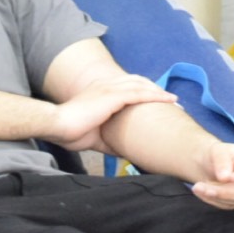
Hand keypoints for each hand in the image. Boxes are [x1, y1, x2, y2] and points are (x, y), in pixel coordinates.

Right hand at [47, 74, 177, 151]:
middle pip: (139, 82)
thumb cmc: (71, 132)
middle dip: (156, 90)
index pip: (129, 86)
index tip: (159, 100)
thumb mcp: (97, 136)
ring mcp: (110, 88)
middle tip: (172, 100)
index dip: (145, 91)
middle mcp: (107, 85)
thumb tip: (126, 150)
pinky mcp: (113, 96)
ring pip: (143, 86)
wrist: (58, 125)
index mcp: (101, 91)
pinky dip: (156, 95)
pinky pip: (140, 93)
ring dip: (160, 92)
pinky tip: (169, 99)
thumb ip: (112, 139)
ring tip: (175, 101)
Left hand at [190, 142, 233, 209]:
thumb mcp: (218, 150)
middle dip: (228, 191)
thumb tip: (225, 177)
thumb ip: (222, 161)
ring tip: (198, 187)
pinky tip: (204, 192)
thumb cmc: (219, 154)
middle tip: (205, 186)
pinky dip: (216, 201)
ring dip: (219, 196)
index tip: (230, 178)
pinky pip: (232, 206)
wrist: (211, 165)